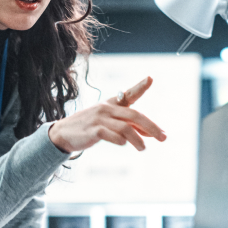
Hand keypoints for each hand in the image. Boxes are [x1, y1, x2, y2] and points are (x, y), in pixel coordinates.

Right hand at [48, 76, 166, 153]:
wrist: (63, 134)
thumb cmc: (90, 128)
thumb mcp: (110, 124)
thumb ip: (130, 126)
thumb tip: (151, 134)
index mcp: (111, 104)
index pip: (128, 94)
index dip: (140, 86)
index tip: (150, 78)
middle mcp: (106, 108)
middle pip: (134, 115)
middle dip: (152, 127)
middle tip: (163, 137)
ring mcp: (99, 119)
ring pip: (126, 128)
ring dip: (138, 139)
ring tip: (143, 148)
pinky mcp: (93, 130)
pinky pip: (113, 135)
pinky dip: (121, 141)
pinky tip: (123, 144)